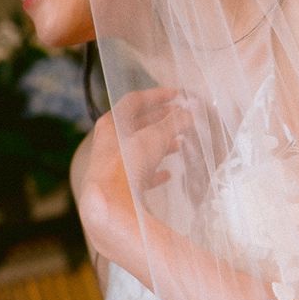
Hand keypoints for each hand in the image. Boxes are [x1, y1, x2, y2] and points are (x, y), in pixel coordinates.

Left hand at [71, 87, 192, 284]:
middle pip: (137, 125)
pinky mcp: (118, 186)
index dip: (157, 95)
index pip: (135, 101)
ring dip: (159, 145)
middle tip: (181, 117)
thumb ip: (174, 124)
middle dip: (161, 120)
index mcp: (112, 124)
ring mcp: (112, 165)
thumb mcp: (155, 138)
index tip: (177, 95)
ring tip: (178, 144)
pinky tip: (167, 175)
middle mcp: (109, 142)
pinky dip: (154, 172)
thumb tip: (189, 114)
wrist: (109, 204)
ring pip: (139, 149)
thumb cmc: (127, 165)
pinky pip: (138, 175)